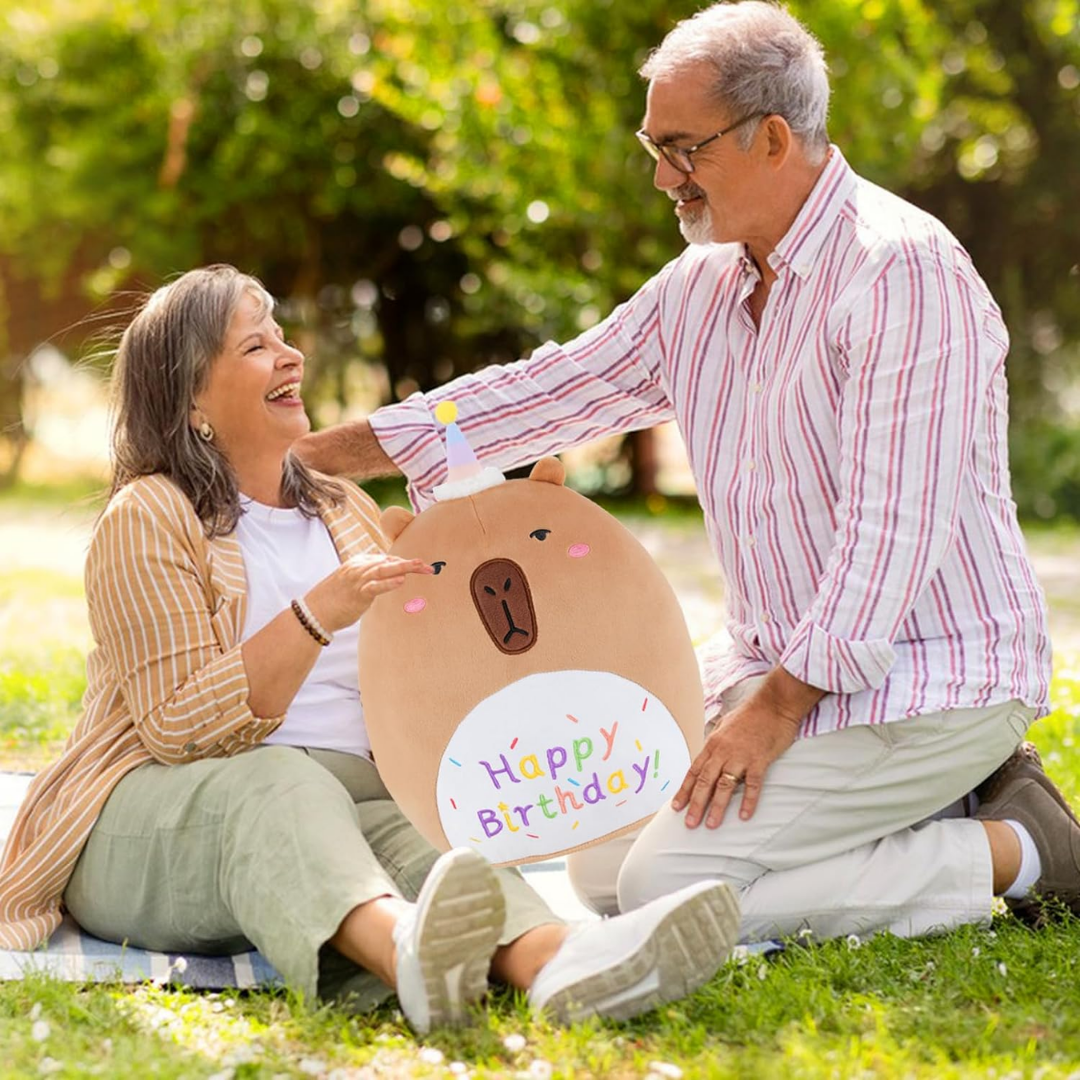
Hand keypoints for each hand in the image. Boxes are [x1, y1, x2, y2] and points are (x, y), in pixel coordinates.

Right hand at [304, 553, 431, 632]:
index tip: (418, 567)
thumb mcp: (352, 582)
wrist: (314, 612)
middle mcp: (358, 567)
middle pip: (389, 562)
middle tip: (429, 567)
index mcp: (358, 562)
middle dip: (410, 564)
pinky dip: (388, 583)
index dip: (403, 563)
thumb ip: (369, 577)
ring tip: (421, 567)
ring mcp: (357, 579)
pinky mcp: (357, 593)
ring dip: (405, 568)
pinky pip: (375, 586)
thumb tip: (387, 577)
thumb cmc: (334, 599)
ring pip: (384, 570)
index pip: (385, 559)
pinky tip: (401, 581)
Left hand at [671, 694, 801, 828]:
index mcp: (713, 744)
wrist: (773, 704)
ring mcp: (741, 757)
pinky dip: (748, 800)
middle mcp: (723, 752)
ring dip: (717, 807)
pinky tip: (744, 815)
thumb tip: (709, 755)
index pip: (694, 771)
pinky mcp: (759, 760)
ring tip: (711, 824)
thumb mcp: (725, 725)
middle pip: (705, 781)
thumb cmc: (750, 714)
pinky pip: (752, 784)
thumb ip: (716, 743)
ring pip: (724, 786)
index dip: (684, 790)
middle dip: (696, 804)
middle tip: (690, 823)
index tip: (677, 806)